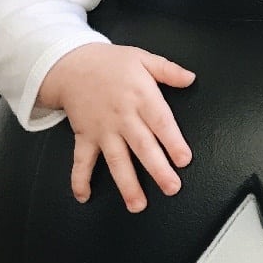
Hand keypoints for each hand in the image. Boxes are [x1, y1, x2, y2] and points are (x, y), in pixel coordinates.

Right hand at [38, 43, 195, 212]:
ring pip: (116, 160)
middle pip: (142, 146)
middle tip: (171, 188)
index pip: (160, 123)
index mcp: (141, 97)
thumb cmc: (111, 63)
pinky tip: (84, 196)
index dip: (173, 142)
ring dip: (126, 184)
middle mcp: (122, 117)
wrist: (71, 65)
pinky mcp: (85, 136)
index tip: (183, 159)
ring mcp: (102, 129)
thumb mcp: (143, 58)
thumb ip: (168, 70)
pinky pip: (81, 160)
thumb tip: (191, 78)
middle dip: (157, 169)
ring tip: (138, 205)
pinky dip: (79, 179)